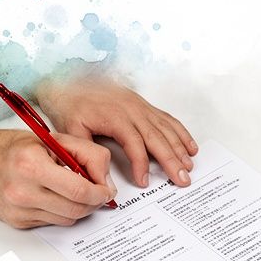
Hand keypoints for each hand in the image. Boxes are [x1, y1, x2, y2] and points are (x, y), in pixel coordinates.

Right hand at [0, 122, 115, 228]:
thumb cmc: (14, 147)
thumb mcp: (52, 139)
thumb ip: (86, 154)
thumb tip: (105, 181)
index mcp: (32, 166)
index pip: (79, 190)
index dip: (99, 193)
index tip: (105, 190)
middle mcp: (22, 191)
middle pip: (76, 209)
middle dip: (93, 202)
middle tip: (97, 193)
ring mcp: (18, 210)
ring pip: (67, 219)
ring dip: (77, 208)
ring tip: (73, 192)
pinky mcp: (17, 222)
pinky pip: (52, 222)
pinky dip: (59, 212)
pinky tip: (52, 197)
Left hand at [36, 76, 197, 187]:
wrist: (71, 79)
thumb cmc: (71, 103)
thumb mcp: (71, 129)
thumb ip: (87, 153)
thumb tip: (99, 176)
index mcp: (116, 116)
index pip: (134, 144)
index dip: (141, 164)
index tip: (144, 181)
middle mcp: (133, 110)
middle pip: (157, 138)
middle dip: (172, 160)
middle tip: (182, 179)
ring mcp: (141, 107)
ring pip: (166, 129)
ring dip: (180, 149)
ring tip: (189, 166)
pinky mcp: (145, 106)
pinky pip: (168, 120)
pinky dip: (181, 133)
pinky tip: (189, 146)